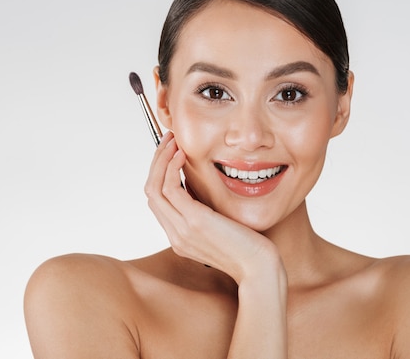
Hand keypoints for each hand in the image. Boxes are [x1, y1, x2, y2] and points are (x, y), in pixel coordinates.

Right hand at [144, 132, 281, 282]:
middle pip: (150, 192)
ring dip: (161, 159)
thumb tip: (199, 186)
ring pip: (154, 188)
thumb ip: (206, 212)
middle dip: (156, 161)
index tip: (172, 153)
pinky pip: (170, 188)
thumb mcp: (222, 227)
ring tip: (174, 141)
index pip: (158, 201)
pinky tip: (182, 155)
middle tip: (169, 140)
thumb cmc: (249, 249)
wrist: (259, 269)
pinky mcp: (194, 221)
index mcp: (180, 237)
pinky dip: (172, 167)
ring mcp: (181, 230)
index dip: (160, 173)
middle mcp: (175, 235)